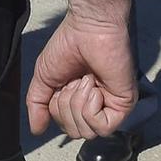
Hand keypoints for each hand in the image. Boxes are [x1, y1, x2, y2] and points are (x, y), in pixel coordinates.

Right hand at [26, 10, 136, 140]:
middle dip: (66, 107)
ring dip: (78, 105)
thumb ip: (38, 105)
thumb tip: (37, 131)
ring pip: (87, 132)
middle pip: (75, 132)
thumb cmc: (69, 44)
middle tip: (74, 80)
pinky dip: (91, 110)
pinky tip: (94, 88)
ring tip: (85, 80)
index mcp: (80, 100)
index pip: (66, 127)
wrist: (89, 27)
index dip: (57, 108)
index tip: (64, 81)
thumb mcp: (45, 77)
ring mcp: (111, 105)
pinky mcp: (124, 104)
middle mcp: (97, 105)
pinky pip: (103, 127)